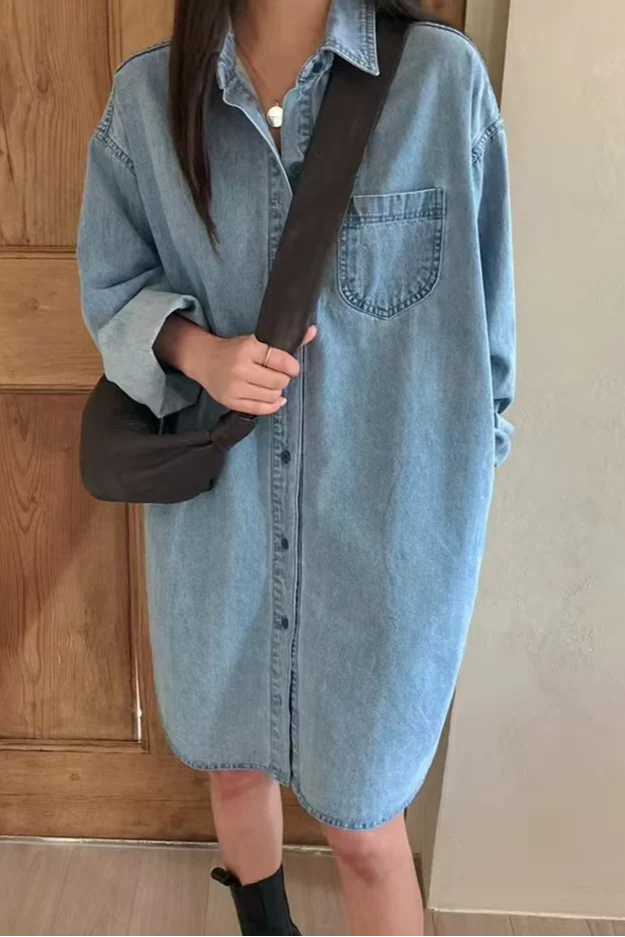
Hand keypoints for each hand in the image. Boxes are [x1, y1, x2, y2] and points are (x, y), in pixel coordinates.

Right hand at [155, 315, 317, 415]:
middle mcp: (240, 368)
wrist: (204, 360)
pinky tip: (273, 399)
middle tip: (279, 376)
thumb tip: (313, 331)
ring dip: (277, 392)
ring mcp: (234, 387)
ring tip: (271, 386)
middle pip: (279, 382)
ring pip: (272, 396)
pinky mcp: (231, 401)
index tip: (291, 368)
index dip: (292, 367)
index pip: (283, 361)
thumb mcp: (257, 341)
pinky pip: (261, 409)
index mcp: (248, 348)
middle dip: (284, 380)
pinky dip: (272, 405)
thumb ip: (286, 341)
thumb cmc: (235, 350)